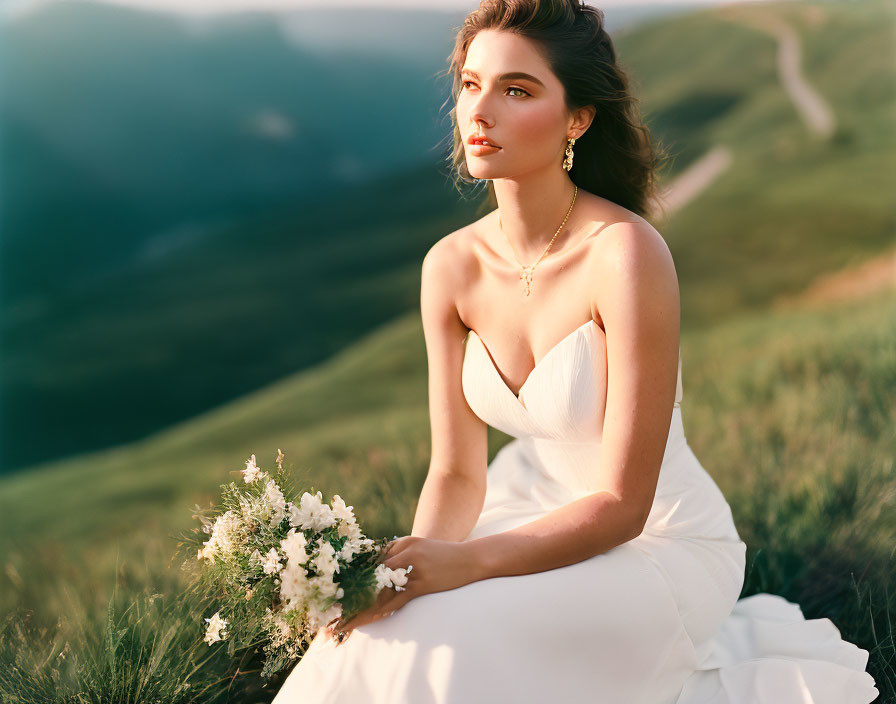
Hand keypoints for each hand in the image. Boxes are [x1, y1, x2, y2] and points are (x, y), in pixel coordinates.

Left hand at [323, 535, 479, 644]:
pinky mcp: (421, 585)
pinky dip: (377, 612)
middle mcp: (403, 553)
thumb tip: (372, 568)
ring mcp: (412, 569)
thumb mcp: (417, 546)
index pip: (368, 561)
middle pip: (368, 576)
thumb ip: (396, 553)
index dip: (348, 578)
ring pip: (377, 591)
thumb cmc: (442, 554)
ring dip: (356, 609)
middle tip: (328, 614)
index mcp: (401, 543)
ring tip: (339, 624)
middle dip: (347, 596)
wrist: (471, 559)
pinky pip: (394, 601)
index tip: (330, 593)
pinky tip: (364, 622)